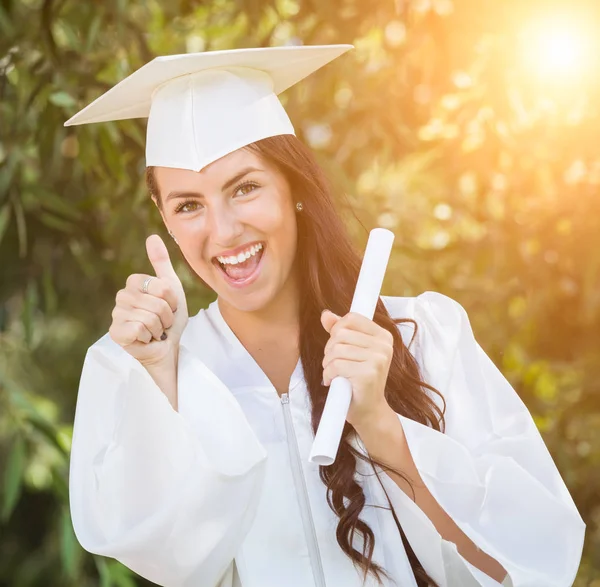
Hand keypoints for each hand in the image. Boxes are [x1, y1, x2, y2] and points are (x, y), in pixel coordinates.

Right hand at [109, 234, 188, 365]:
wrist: (167, 347)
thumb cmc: (169, 319)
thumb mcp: (172, 288)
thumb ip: (161, 262)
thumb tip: (152, 236)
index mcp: (134, 283)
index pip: (160, 286)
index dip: (171, 300)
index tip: (169, 306)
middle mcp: (122, 296)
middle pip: (156, 303)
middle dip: (167, 316)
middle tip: (162, 322)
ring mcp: (116, 315)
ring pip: (150, 317)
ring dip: (160, 328)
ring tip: (155, 331)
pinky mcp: (115, 333)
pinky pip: (139, 329)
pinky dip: (149, 337)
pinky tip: (145, 339)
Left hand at [320, 310, 393, 428]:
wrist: (369, 411)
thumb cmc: (359, 380)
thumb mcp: (351, 351)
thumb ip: (340, 331)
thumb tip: (326, 315)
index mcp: (383, 336)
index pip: (351, 318)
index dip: (337, 329)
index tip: (337, 345)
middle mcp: (384, 345)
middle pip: (340, 333)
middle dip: (330, 350)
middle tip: (334, 364)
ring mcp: (378, 359)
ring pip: (336, 349)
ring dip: (328, 364)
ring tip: (335, 374)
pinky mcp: (368, 373)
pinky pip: (336, 365)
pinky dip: (328, 375)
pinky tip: (334, 382)